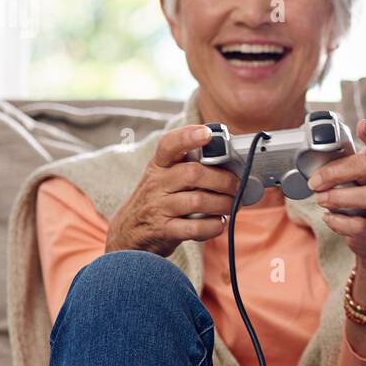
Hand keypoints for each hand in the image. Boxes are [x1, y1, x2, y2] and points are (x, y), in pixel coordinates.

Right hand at [104, 124, 240, 257]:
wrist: (129, 232)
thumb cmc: (158, 200)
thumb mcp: (165, 178)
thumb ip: (190, 167)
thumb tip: (231, 165)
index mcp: (160, 165)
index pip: (169, 144)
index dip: (188, 137)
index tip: (207, 133)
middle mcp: (157, 183)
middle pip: (194, 173)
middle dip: (223, 180)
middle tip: (236, 186)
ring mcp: (159, 207)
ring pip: (198, 201)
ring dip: (223, 204)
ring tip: (231, 205)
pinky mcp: (164, 230)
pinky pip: (195, 228)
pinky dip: (213, 226)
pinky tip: (218, 223)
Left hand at [309, 119, 365, 279]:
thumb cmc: (363, 203)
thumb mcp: (358, 180)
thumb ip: (342, 167)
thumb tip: (311, 160)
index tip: (363, 125)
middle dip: (335, 172)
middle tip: (316, 182)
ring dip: (338, 197)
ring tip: (322, 201)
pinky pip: (359, 224)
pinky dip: (338, 222)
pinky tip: (330, 218)